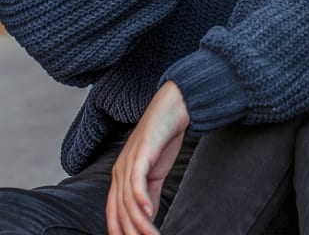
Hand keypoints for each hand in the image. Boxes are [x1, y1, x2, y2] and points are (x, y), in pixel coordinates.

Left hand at [106, 82, 189, 234]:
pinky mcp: (141, 153)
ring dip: (139, 222)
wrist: (174, 107)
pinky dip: (142, 199)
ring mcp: (128, 161)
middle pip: (119, 210)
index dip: (118, 229)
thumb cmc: (164, 137)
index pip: (113, 210)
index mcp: (120, 175)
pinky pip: (137, 181)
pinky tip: (150, 212)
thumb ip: (150, 192)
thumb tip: (148, 216)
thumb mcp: (156, 170)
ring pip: (128, 200)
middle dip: (130, 231)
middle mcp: (119, 170)